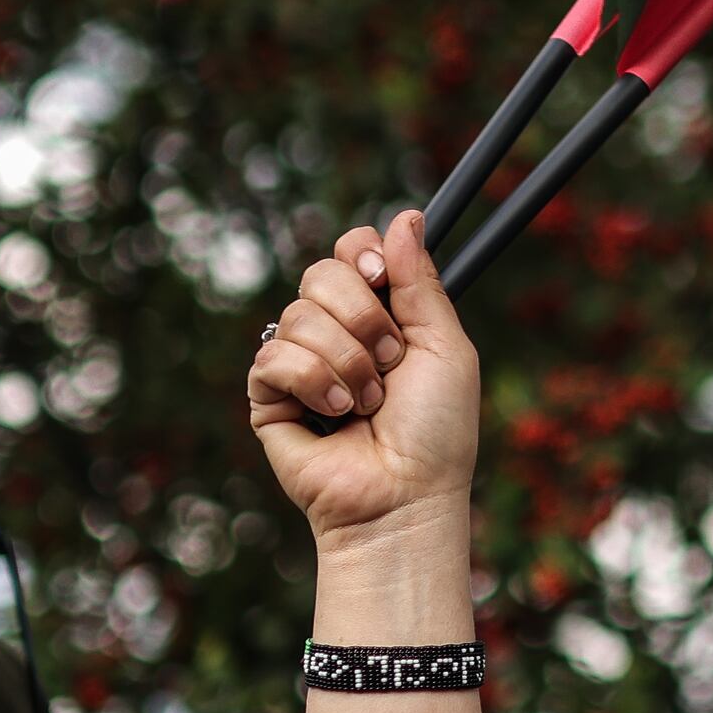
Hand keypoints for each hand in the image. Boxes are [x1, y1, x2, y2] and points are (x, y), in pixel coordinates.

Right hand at [248, 212, 481, 551]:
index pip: (353, 251)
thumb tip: (406, 215)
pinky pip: (274, 356)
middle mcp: (337, 333)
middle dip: (363, 317)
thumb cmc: (436, 433)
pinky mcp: (269, 397)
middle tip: (389, 363)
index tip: (385, 282)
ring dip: (347, 362)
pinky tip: (334, 416)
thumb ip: (421, 281)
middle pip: (321, 271)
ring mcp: (300, 364)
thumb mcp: (444, 346)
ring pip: (299, 314)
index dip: (366, 258)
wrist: (405, 497)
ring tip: (366, 405)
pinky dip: (314, 383)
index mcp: (380, 316)